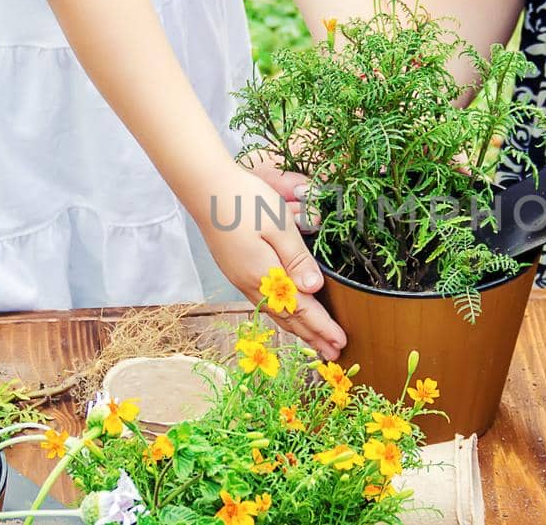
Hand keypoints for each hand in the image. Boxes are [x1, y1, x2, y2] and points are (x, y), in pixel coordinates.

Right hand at [193, 164, 346, 358]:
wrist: (205, 188)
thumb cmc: (246, 200)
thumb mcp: (279, 226)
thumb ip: (297, 259)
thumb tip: (314, 289)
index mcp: (265, 275)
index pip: (300, 310)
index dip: (322, 327)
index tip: (340, 343)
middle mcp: (251, 284)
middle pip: (288, 319)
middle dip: (312, 337)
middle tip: (333, 355)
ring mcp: (241, 279)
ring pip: (275, 313)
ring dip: (298, 330)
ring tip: (315, 343)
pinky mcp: (236, 271)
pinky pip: (265, 303)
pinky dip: (282, 316)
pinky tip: (287, 318)